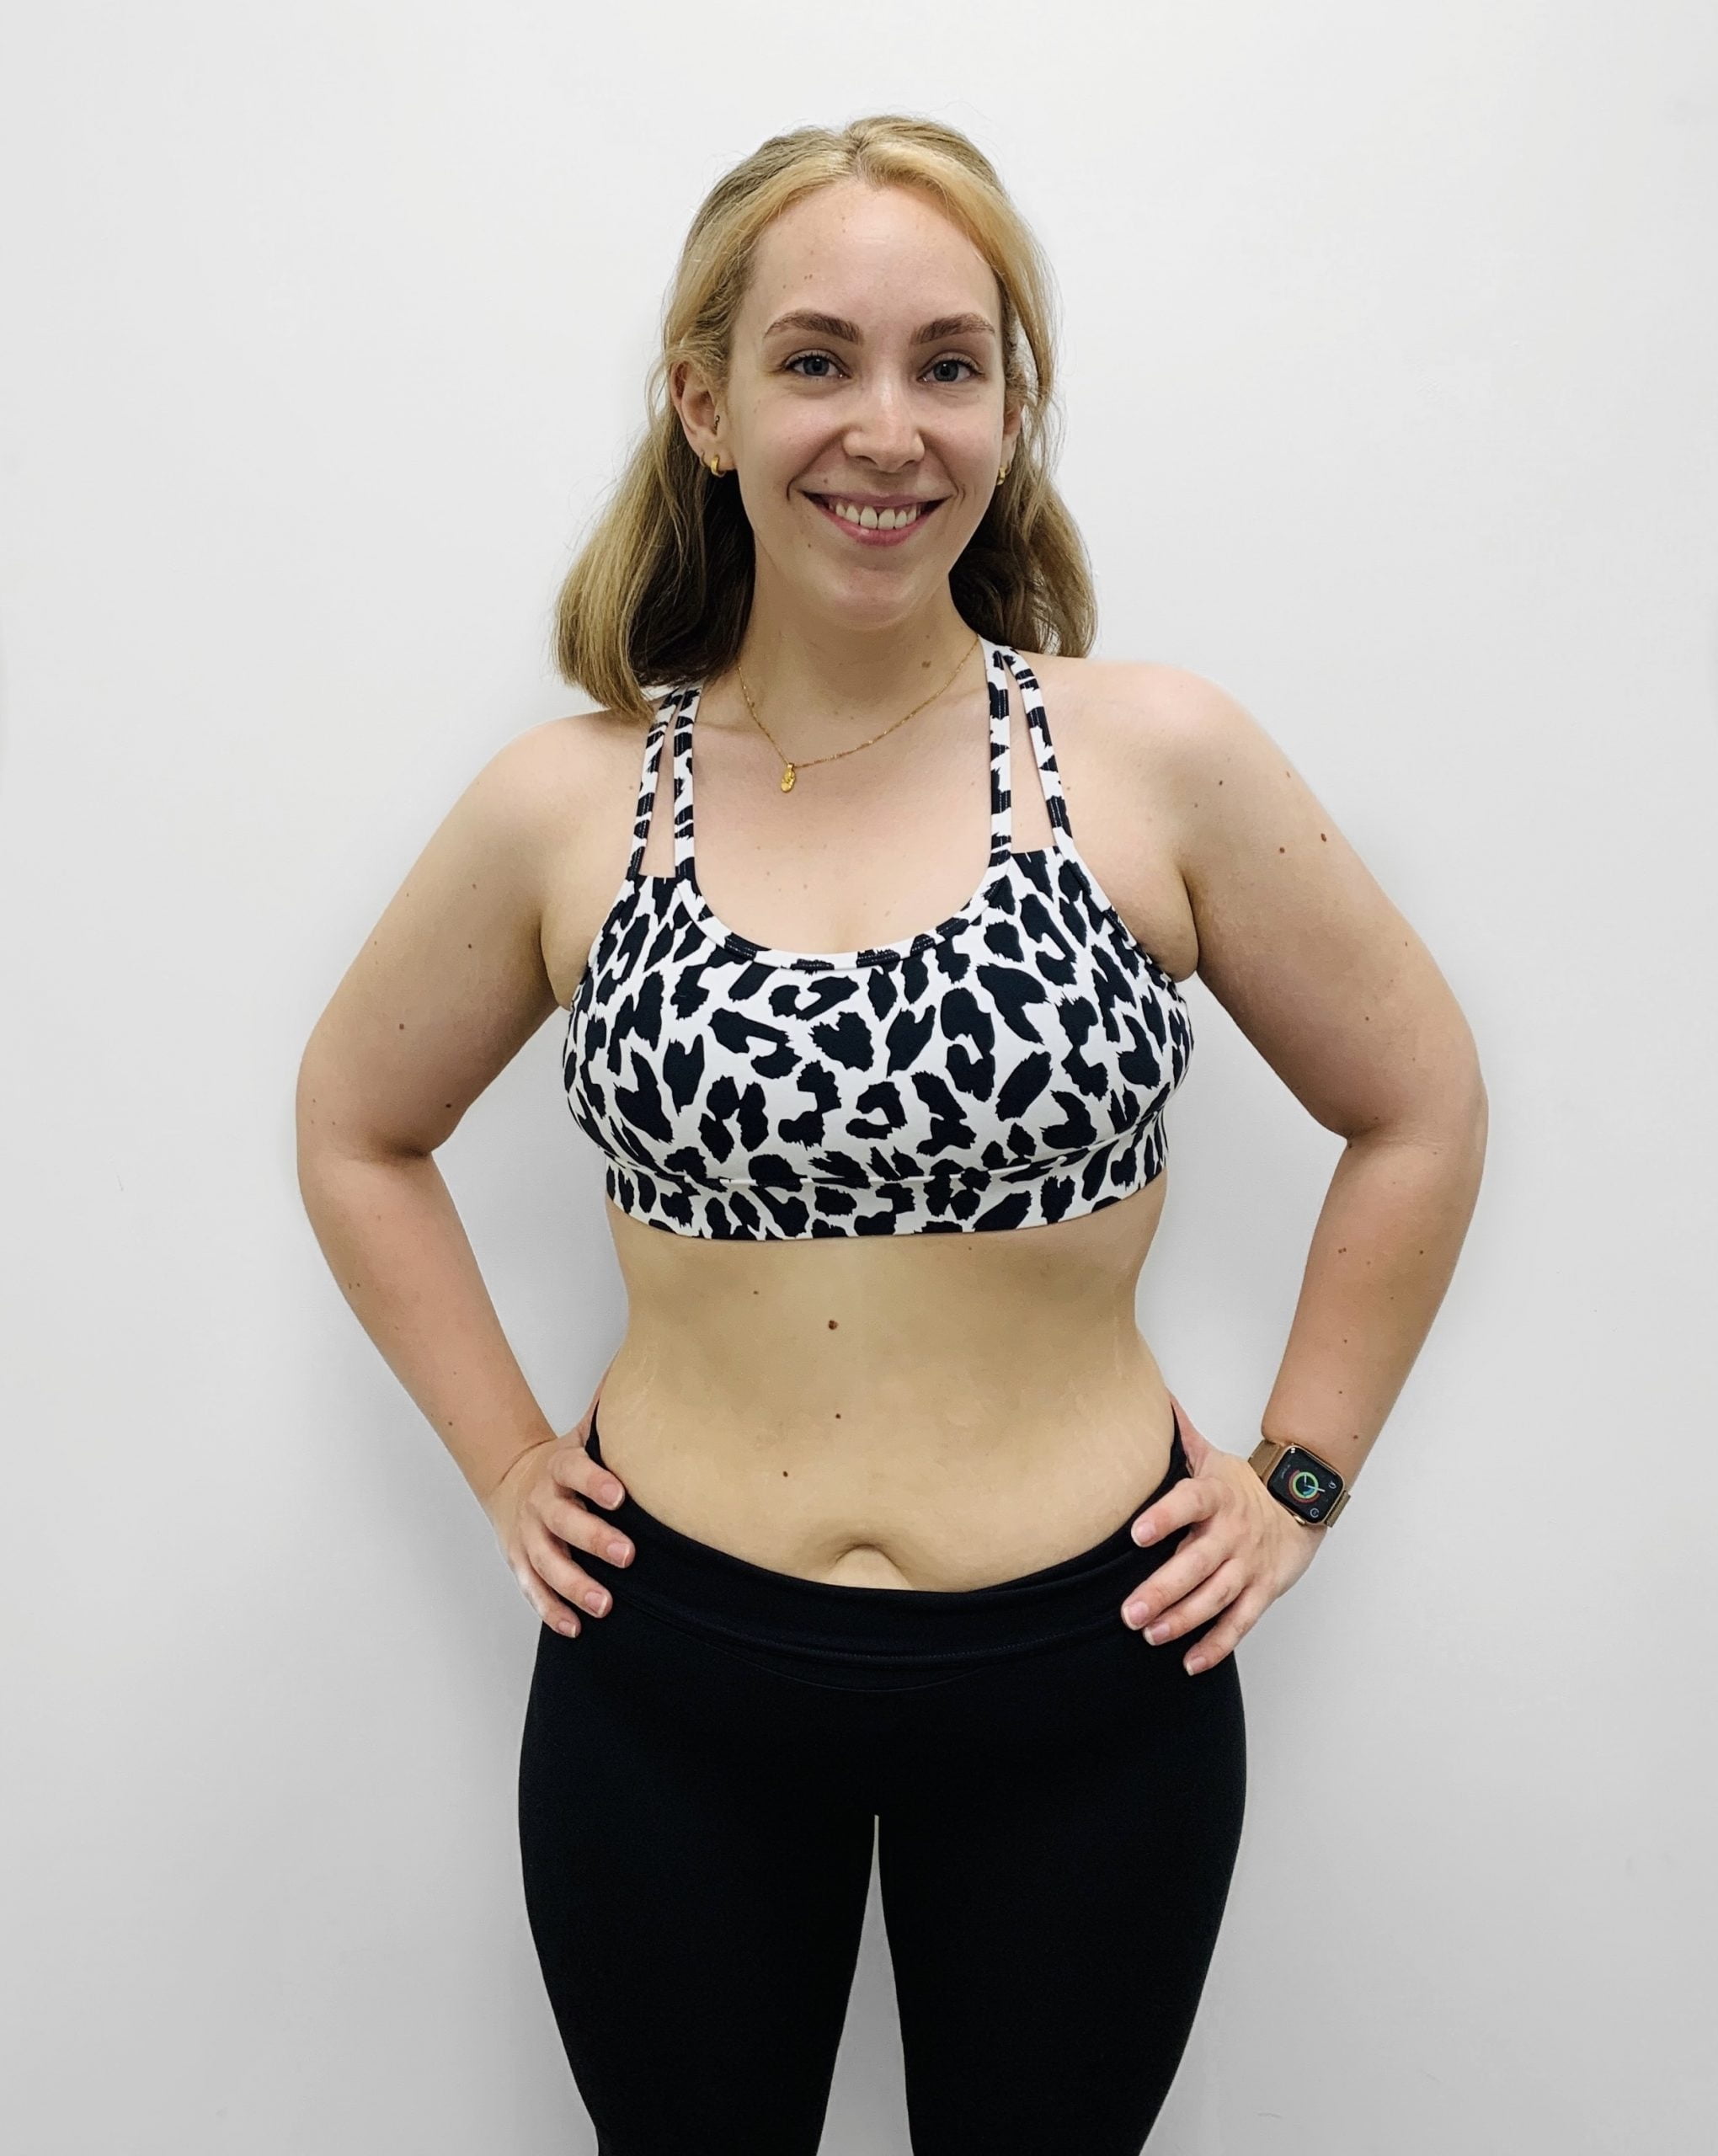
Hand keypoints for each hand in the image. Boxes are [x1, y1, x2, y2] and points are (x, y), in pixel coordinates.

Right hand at [482, 1361, 629, 1636]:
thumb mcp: (584, 1435)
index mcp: (560, 1467)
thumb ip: (610, 1413)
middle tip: (627, 1555)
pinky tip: (574, 1626)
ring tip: (604, 1605)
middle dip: (593, 1539)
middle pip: (563, 1522)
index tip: (621, 1496)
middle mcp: (542, 1502)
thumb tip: (650, 1365)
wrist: (513, 1481)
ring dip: (574, 1585)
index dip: (596, 1482)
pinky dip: (551, 1609)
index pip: (576, 1471)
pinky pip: (533, 1589)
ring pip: (546, 1562)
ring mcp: (529, 1535)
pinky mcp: (521, 1563)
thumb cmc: (566, 1462)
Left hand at [1120, 1394, 1327, 1673]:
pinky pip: (1240, 1622)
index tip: (1136, 1534)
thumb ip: (1178, 1435)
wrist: (1300, 1503)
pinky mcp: (1263, 1591)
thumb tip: (1146, 1396)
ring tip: (1152, 1635)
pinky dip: (1217, 1645)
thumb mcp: (1210, 1458)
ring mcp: (1248, 1565)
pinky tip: (1190, 1662)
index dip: (1164, 1518)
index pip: (1189, 1503)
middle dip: (1163, 1589)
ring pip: (1216, 1597)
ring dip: (1184, 1620)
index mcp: (1216, 1497)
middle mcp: (1232, 1534)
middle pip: (1197, 1564)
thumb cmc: (1241, 1485)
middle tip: (1129, 1612)